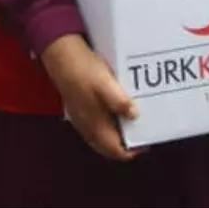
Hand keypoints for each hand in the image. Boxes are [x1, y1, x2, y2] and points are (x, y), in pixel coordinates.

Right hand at [42, 34, 142, 160]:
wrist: (61, 56)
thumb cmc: (84, 70)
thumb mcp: (105, 84)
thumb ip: (119, 102)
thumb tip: (135, 116)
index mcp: (95, 126)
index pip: (115, 151)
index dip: (133, 151)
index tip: (147, 140)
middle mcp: (87, 128)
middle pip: (109, 148)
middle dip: (126, 144)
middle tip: (143, 132)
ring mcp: (81, 120)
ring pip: (102, 139)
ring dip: (118, 135)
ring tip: (134, 122)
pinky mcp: (79, 110)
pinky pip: (96, 128)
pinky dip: (109, 126)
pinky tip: (117, 112)